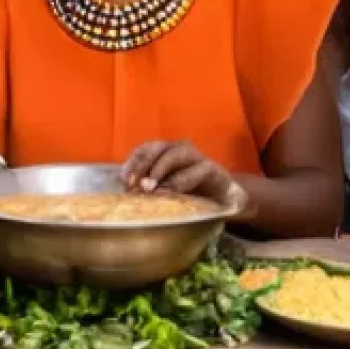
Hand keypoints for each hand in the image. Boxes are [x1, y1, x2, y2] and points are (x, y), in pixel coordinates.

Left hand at [122, 139, 247, 210]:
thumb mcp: (166, 190)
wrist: (225, 200)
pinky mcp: (212, 169)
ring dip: (160, 171)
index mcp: (166, 152)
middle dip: (143, 165)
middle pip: (157, 148)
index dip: (133, 162)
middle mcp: (180, 149)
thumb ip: (150, 187)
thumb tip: (130, 191)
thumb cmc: (191, 194)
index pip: (145, 149)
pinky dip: (180, 181)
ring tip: (150, 189)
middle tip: (135, 185)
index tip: (124, 180)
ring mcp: (197, 157)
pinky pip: (195, 172)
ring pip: (174, 155)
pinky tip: (171, 192)